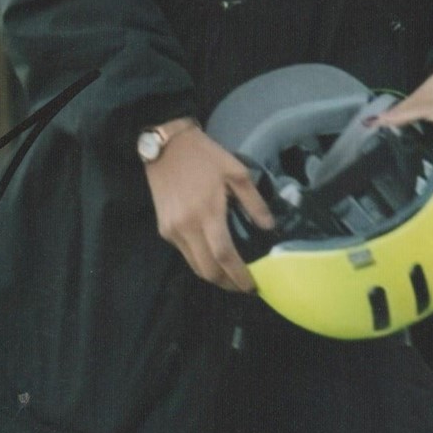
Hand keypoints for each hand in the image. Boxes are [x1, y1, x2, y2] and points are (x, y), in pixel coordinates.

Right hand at [143, 120, 274, 292]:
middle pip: (208, 270)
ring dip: (213, 276)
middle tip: (243, 285)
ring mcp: (172, 230)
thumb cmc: (204, 156)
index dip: (239, 276)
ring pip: (194, 266)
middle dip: (227, 284)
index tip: (253, 286)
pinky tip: (213, 255)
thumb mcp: (236, 172)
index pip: (225, 256)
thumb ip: (254, 202)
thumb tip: (268, 228)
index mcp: (208, 213)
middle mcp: (187, 228)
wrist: (165, 145)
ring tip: (230, 275)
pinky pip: (185, 253)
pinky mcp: (164, 229)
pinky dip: (200, 261)